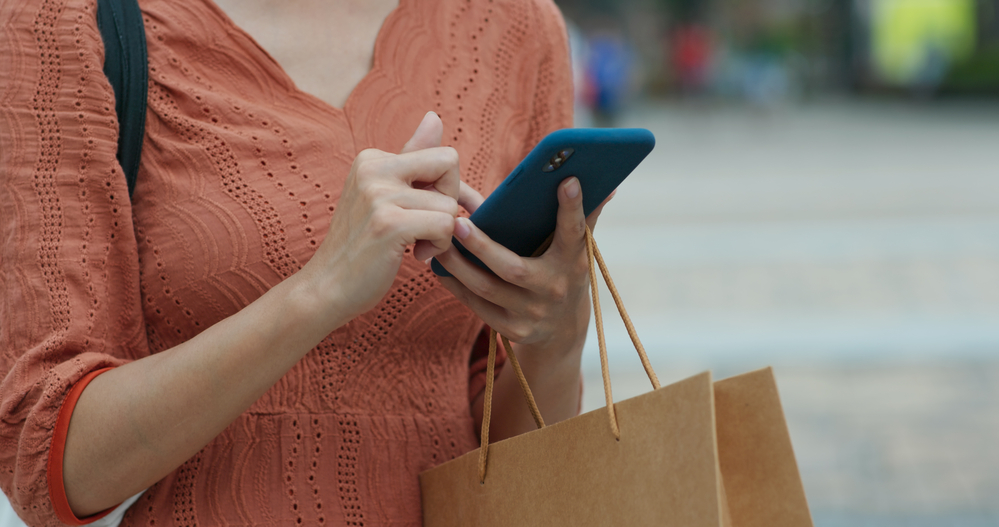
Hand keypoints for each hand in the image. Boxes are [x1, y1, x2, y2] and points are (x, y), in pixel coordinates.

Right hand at [303, 112, 460, 319]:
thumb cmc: (362, 246)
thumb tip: (435, 117)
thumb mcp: (383, 195)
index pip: (439, 155)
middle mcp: (373, 167)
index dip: (446, 188)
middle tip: (428, 227)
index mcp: (372, 157)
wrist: (326, 288)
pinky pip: (446, 225)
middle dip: (450, 199)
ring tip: (415, 246)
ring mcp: (379, 194)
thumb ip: (412, 158)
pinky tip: (417, 256)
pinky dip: (440, 246)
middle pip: (449, 164)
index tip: (428, 213)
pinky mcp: (389, 223)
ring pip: (449, 203)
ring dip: (442, 233)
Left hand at [434, 177, 612, 350]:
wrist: (563, 330)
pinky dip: (456, 285)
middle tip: (457, 222)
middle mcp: (553, 290)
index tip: (567, 181)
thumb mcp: (579, 250)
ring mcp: (531, 314)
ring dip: (459, 265)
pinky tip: (441, 266)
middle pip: (513, 269)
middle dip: (483, 247)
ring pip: (487, 288)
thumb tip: (606, 185)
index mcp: (573, 263)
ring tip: (439, 241)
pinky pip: (477, 305)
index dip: (573, 209)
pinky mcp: (511, 330)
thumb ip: (585, 217)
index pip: (575, 233)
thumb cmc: (565, 273)